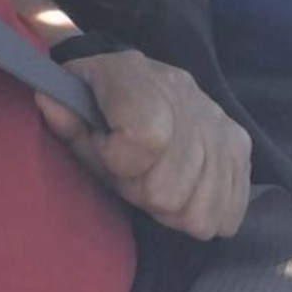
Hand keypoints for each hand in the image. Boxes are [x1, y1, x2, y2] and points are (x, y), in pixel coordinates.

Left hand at [35, 49, 251, 239]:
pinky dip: (201, 213)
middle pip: (167, 189)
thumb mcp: (72, 99)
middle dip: (139, 191)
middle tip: (128, 173)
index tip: (105, 152)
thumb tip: (49, 103)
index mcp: (138, 76)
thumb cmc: (99, 98)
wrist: (140, 80)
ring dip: (170, 209)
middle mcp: (188, 97)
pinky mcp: (242, 148)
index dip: (117, 161)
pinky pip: (228, 215)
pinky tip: (182, 188)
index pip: (146, 138)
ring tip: (154, 180)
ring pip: (199, 212)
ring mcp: (220, 124)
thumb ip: (62, 113)